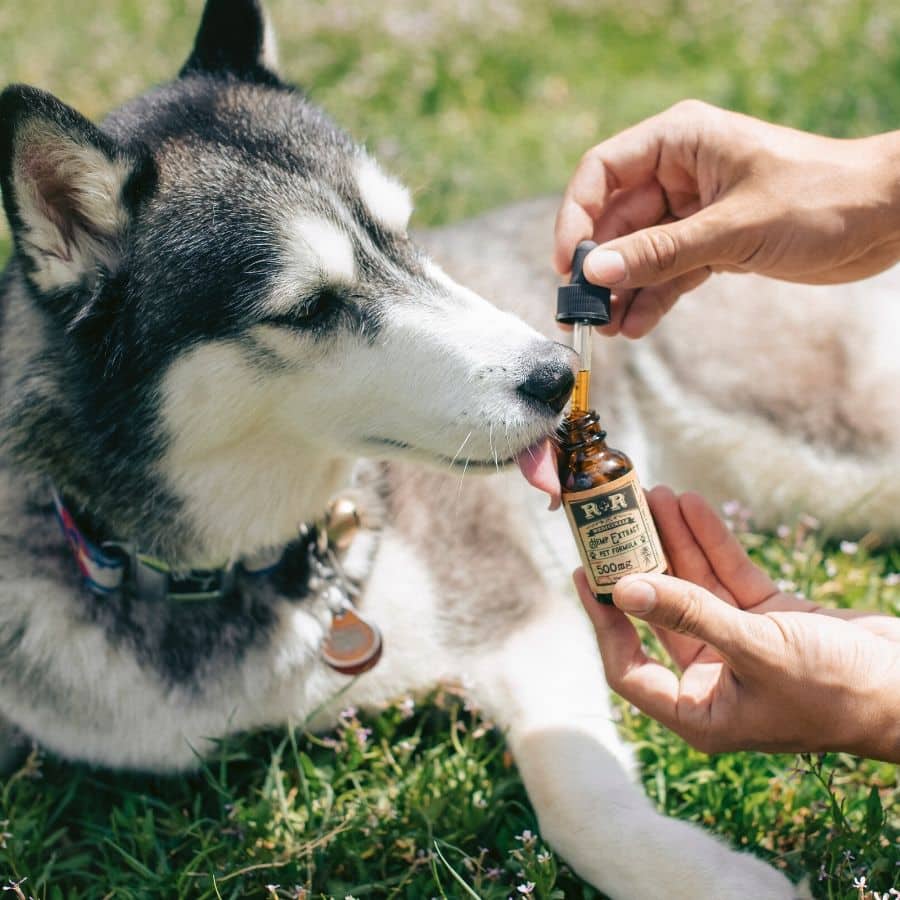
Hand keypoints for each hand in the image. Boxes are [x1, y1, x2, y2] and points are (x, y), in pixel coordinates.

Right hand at [555, 101, 899, 336]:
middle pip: (615, 219)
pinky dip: (652, 298)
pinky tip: (637, 326)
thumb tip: (596, 273)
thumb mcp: (733, 227)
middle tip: (583, 311)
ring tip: (607, 328)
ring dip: (622, 289)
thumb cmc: (822, 197)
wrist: (886, 219)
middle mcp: (680, 172)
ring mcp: (693, 210)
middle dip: (599, 266)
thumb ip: (661, 252)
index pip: (604, 172)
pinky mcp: (711, 243)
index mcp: (680, 141)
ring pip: (639, 252)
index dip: (577, 217)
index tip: (569, 263)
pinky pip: (668, 272)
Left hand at [576, 487, 899, 761]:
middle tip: (616, 520)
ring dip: (673, 542)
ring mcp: (739, 646)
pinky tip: (689, 506)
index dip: (604, 621)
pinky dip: (710, 542)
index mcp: (700, 710)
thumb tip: (625, 589)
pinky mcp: (767, 619)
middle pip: (658, 614)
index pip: (629, 667)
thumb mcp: (757, 650)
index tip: (587, 574)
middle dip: (639, 564)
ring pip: (692, 587)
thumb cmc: (838, 689)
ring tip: (653, 495)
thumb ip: (689, 616)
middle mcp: (712, 679)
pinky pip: (727, 576)